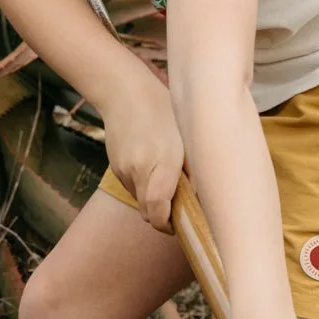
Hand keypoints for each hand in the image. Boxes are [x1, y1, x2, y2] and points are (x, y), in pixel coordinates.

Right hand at [97, 65, 184, 232]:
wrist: (124, 92)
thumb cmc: (164, 111)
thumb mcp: (187, 136)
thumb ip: (194, 169)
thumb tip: (203, 198)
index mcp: (162, 163)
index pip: (158, 211)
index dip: (168, 225)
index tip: (179, 225)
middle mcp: (139, 170)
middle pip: (148, 212)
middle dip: (162, 216)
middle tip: (179, 207)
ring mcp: (124, 170)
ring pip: (140, 200)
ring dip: (153, 199)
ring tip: (167, 178)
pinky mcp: (115, 167)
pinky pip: (132, 187)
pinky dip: (143, 185)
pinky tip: (152, 165)